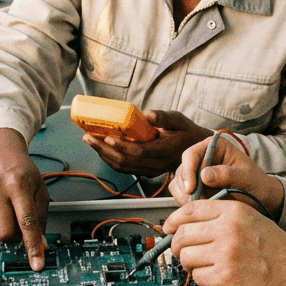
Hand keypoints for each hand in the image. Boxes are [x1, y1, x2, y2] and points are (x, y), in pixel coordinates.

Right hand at [0, 129, 49, 269]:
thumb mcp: (39, 191)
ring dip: (1, 235)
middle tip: (18, 225)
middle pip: (6, 234)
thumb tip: (40, 247)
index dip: (33, 246)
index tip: (36, 264)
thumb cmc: (21, 172)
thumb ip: (41, 219)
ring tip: (5, 219)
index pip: (27, 222)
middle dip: (15, 237)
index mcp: (19, 184)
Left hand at [83, 109, 209, 175]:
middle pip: (126, 161)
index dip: (121, 146)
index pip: (139, 152)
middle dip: (104, 150)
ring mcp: (151, 170)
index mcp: (165, 150)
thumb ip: (164, 117)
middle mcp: (156, 164)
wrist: (196, 152)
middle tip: (89, 137)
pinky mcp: (146, 171)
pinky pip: (125, 168)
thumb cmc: (187, 133)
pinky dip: (110, 159)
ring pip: (123, 167)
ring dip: (104, 155)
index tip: (107, 137)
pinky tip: (101, 149)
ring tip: (90, 141)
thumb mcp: (180, 120)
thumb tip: (147, 114)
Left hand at [163, 199, 285, 285]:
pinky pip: (197, 275)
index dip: (173, 219)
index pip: (189, 209)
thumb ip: (220, 215)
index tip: (168, 227)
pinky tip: (217, 274)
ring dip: (190, 262)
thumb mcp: (249, 217)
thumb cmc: (275, 247)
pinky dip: (203, 277)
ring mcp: (225, 254)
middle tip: (183, 250)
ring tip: (204, 263)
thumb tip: (187, 223)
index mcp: (233, 211)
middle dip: (177, 244)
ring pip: (186, 256)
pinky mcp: (225, 277)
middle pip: (182, 234)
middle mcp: (227, 230)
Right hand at [170, 133, 283, 217]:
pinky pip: (181, 195)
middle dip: (188, 189)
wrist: (261, 199)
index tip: (191, 189)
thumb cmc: (256, 185)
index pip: (191, 154)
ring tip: (206, 205)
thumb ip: (227, 175)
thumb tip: (205, 175)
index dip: (188, 172)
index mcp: (214, 146)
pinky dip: (188, 203)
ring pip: (178, 184)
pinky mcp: (193, 187)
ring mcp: (196, 173)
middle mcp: (202, 157)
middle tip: (200, 203)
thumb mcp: (246, 178)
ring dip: (187, 198)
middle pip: (182, 171)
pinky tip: (203, 208)